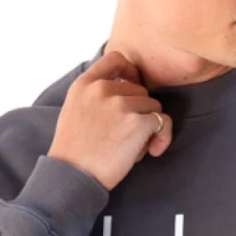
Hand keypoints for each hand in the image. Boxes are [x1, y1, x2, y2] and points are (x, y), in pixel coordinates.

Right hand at [47, 48, 173, 191]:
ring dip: (148, 127)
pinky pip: (163, 122)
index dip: (131, 71)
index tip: (134, 86)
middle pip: (140, 90)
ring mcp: (121, 104)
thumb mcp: (74, 110)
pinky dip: (163, 137)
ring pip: (153, 106)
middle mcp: (103, 89)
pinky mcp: (137, 122)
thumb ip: (94, 96)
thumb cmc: (74, 152)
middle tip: (125, 136)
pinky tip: (152, 151)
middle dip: (139, 112)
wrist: (72, 176)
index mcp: (85, 84)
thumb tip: (125, 91)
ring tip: (131, 146)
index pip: (116, 59)